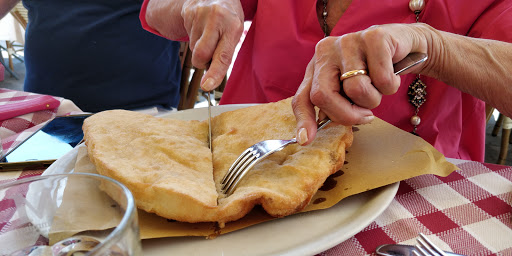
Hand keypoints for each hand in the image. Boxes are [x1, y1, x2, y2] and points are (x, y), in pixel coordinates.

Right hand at [181, 0, 243, 90]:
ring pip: (193, 49)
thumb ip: (225, 54)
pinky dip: (194, 39)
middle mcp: (216, 18)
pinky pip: (187, 37)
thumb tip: (211, 79)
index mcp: (233, 26)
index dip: (215, 73)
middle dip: (202, 62)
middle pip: (201, 55)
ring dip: (199, 49)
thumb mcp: (234, 33)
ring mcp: (200, 14)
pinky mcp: (188, 13)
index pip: (223, 56)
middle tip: (210, 55)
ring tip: (208, 36)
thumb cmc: (228, 18)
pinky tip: (201, 29)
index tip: (207, 86)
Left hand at [292, 24, 428, 144]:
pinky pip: (382, 78)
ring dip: (374, 99)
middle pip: (323, 95)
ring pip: (356, 90)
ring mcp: (348, 41)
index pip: (303, 97)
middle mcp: (326, 50)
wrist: (405, 45)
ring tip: (379, 87)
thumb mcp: (348, 89)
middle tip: (365, 116)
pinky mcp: (374, 37)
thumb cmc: (373, 72)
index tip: (306, 140)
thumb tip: (315, 133)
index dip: (304, 120)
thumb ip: (333, 104)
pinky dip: (391, 85)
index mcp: (317, 65)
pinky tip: (392, 73)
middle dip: (345, 114)